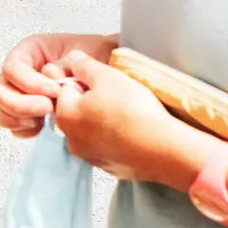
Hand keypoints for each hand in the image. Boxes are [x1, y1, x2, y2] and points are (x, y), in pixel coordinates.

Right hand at [0, 32, 118, 138]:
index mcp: (31, 51)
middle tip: (47, 108)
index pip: (13, 67)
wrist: (114, 73)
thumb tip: (53, 77)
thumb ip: (70, 61)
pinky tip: (42, 128)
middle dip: (20, 103)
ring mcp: (22, 95)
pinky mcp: (29, 115)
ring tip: (41, 122)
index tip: (53, 91)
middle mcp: (21, 73)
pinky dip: (23, 130)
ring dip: (16, 118)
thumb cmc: (100, 58)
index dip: (28, 82)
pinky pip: (12, 126)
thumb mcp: (89, 50)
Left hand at [52, 50, 203, 184]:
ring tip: (128, 112)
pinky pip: (107, 146)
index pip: (64, 89)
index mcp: (65, 116)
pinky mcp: (109, 167)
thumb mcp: (107, 76)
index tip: (104, 80)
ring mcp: (90, 157)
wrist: (162, 148)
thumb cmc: (132, 109)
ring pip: (92, 129)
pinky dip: (116, 137)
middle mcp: (71, 140)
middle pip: (77, 111)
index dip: (84, 80)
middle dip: (93, 100)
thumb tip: (72, 59)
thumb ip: (84, 65)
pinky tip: (133, 130)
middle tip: (118, 94)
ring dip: (104, 119)